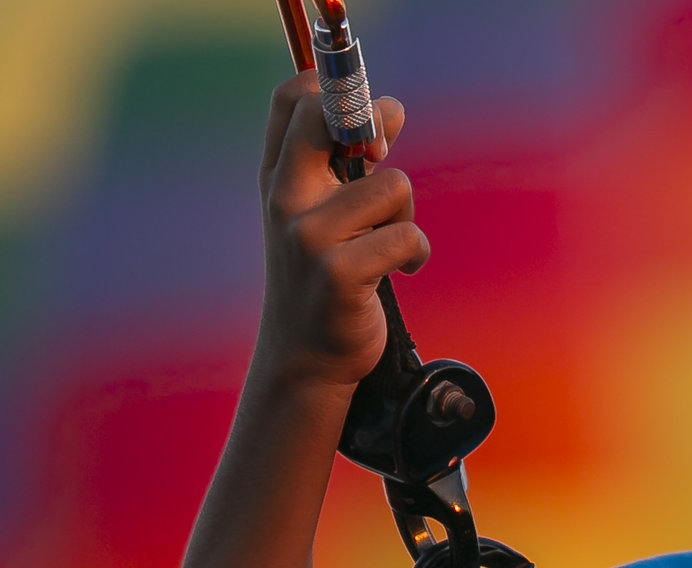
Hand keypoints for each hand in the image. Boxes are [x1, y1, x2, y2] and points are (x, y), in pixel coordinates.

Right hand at [254, 74, 424, 393]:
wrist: (304, 355)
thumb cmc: (322, 276)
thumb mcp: (319, 212)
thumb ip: (343, 164)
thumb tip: (389, 111)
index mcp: (277, 177)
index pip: (293, 98)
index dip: (336, 88)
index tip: (366, 122)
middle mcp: (285, 199)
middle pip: (328, 118)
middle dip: (373, 124)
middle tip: (384, 155)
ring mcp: (308, 236)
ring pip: (392, 186)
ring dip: (404, 215)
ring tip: (388, 243)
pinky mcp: (339, 273)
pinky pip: (406, 237)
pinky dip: (414, 253)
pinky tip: (399, 271)